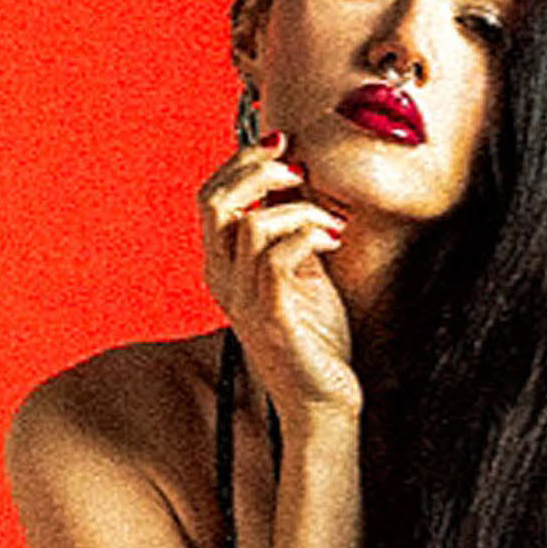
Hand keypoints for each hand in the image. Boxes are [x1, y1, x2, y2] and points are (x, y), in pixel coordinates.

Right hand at [197, 133, 361, 427]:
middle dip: (257, 170)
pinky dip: (309, 234)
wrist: (323, 403)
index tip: (284, 144)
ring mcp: (244, 302)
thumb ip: (290, 233)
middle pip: (215, 201)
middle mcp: (224, 282)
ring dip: (298, 209)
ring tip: (331, 222)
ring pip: (252, 225)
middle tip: (297, 166)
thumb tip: (300, 180)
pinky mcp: (272, 319)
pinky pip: (277, 257)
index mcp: (224, 268)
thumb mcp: (301, 274)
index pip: (212, 196)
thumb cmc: (315, 342)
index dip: (243, 161)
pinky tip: (334, 240)